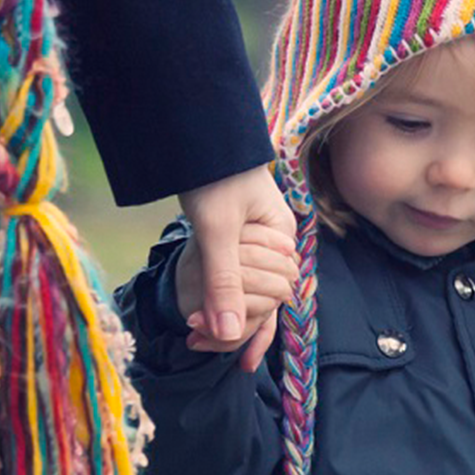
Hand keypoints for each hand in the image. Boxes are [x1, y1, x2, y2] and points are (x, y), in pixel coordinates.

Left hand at [176, 165, 297, 369]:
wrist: (201, 134)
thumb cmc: (214, 174)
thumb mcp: (216, 230)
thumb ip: (223, 282)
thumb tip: (226, 334)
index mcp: (283, 241)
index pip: (270, 300)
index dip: (240, 326)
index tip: (201, 338)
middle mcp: (276, 245)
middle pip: (261, 300)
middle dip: (229, 325)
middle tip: (191, 339)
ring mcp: (258, 241)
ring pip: (248, 292)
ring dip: (222, 314)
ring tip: (193, 336)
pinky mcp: (237, 237)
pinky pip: (236, 277)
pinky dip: (221, 298)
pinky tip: (203, 317)